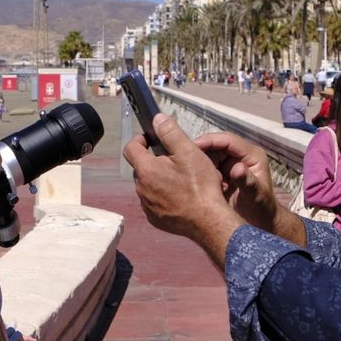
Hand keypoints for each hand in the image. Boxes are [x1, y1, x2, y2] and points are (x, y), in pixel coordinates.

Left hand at [124, 114, 245, 252]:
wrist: (209, 222)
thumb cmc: (201, 187)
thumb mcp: (189, 152)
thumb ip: (170, 133)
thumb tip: (158, 119)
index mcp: (146, 170)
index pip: (130, 148)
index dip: (140, 140)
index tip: (151, 139)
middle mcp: (141, 188)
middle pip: (141, 167)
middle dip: (154, 161)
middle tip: (176, 161)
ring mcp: (147, 205)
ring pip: (148, 185)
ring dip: (159, 179)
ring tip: (182, 180)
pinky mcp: (155, 218)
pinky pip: (154, 202)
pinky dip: (163, 196)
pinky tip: (181, 197)